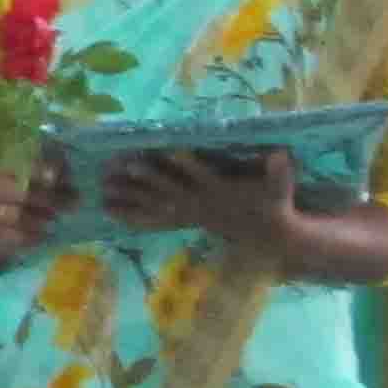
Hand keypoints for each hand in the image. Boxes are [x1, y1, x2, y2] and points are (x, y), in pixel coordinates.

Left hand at [97, 144, 295, 255]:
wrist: (265, 236)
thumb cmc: (272, 205)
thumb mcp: (280, 190)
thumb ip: (279, 173)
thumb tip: (281, 155)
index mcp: (222, 191)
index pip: (203, 176)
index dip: (187, 165)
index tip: (170, 151)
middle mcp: (200, 204)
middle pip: (171, 189)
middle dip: (149, 177)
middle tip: (126, 164)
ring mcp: (189, 213)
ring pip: (156, 205)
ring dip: (131, 198)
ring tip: (106, 191)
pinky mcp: (183, 220)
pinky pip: (154, 221)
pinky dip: (132, 217)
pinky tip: (108, 213)